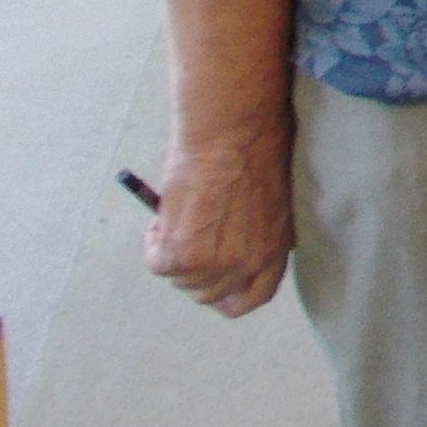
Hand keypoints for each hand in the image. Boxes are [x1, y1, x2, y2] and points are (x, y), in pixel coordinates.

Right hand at [143, 120, 294, 316]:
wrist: (230, 130)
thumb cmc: (254, 145)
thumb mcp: (273, 197)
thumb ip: (257, 229)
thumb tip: (237, 240)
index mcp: (273, 249)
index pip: (254, 296)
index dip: (231, 296)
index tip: (215, 286)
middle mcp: (244, 264)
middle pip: (210, 293)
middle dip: (196, 271)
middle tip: (188, 240)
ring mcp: (211, 264)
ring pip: (181, 279)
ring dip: (174, 252)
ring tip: (181, 213)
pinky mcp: (179, 256)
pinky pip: (157, 263)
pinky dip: (154, 241)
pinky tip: (163, 214)